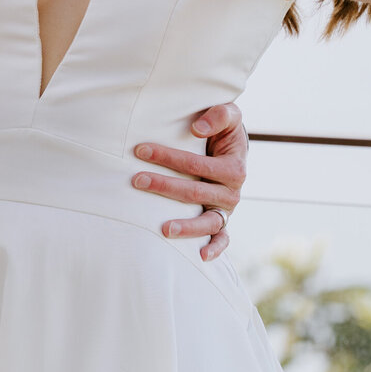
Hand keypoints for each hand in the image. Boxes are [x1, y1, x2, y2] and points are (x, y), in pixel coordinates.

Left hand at [131, 102, 247, 261]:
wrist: (233, 147)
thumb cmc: (224, 129)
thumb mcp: (229, 115)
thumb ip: (218, 115)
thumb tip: (197, 128)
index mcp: (234, 167)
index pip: (196, 164)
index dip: (168, 157)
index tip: (140, 149)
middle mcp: (232, 192)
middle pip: (195, 192)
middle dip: (164, 186)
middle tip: (136, 180)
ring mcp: (227, 209)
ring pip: (208, 221)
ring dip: (186, 226)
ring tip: (163, 229)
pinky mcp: (223, 220)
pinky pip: (222, 238)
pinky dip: (215, 249)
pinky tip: (200, 256)